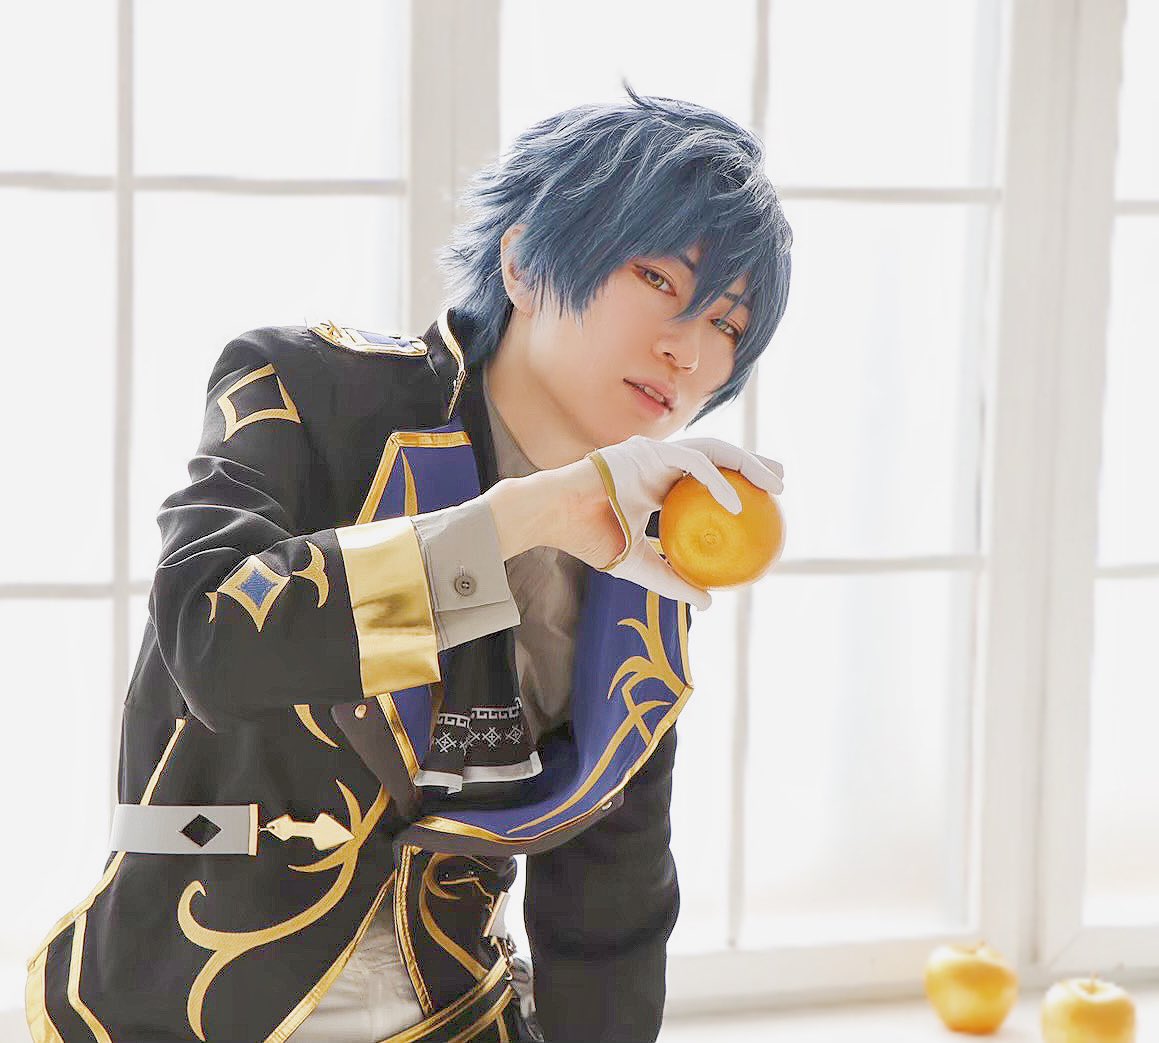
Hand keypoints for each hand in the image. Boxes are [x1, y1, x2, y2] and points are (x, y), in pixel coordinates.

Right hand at [550, 435, 783, 609]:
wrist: (553, 518)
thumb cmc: (588, 539)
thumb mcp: (639, 565)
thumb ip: (672, 579)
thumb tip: (708, 603)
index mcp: (658, 484)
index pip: (705, 478)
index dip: (736, 484)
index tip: (764, 501)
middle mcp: (659, 463)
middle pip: (716, 457)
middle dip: (752, 463)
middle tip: (781, 481)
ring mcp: (653, 453)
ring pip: (712, 451)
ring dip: (747, 464)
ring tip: (773, 484)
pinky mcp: (647, 450)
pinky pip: (692, 463)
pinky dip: (716, 482)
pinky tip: (735, 503)